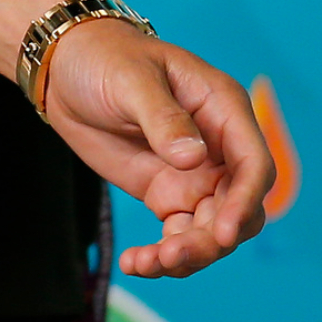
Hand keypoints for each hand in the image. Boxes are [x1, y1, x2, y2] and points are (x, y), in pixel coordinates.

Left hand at [36, 17, 272, 276]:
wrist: (67, 68)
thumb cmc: (106, 58)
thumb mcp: (132, 81)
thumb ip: (163, 118)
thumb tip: (193, 158)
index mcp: (223, 109)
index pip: (254, 164)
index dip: (245, 202)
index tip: (222, 234)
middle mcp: (218, 147)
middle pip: (237, 209)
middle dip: (211, 240)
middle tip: (171, 255)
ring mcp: (195, 175)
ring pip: (210, 231)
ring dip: (187, 255)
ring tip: (144, 263)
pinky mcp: (167, 194)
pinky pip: (179, 236)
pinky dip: (162, 256)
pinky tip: (135, 263)